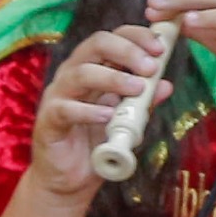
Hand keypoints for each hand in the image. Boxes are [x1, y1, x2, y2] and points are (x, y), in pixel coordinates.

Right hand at [28, 26, 171, 201]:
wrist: (70, 180)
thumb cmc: (96, 143)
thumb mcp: (127, 121)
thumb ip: (143, 102)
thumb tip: (166, 85)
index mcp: (93, 67)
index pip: (113, 37)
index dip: (137, 37)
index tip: (160, 47)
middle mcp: (73, 74)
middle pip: (96, 45)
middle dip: (127, 51)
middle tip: (150, 66)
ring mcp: (58, 95)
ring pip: (81, 73)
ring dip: (113, 78)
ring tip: (136, 88)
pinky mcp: (49, 120)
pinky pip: (67, 109)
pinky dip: (89, 111)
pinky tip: (108, 116)